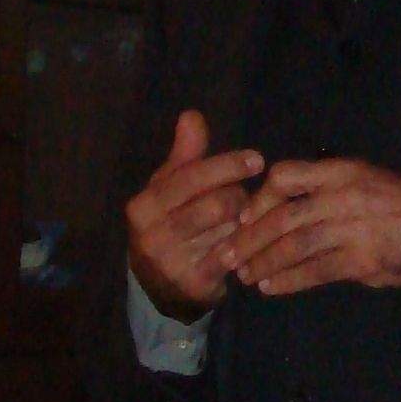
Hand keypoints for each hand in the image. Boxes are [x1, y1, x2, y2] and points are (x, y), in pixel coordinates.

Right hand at [124, 110, 258, 321]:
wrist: (160, 286)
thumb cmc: (170, 223)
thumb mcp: (170, 188)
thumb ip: (185, 154)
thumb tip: (192, 115)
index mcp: (144, 205)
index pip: (192, 177)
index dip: (227, 165)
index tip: (257, 159)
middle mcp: (152, 234)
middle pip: (218, 203)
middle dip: (239, 197)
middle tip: (245, 199)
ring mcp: (172, 262)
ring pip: (229, 229)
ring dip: (244, 221)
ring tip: (244, 219)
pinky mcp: (195, 283)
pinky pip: (235, 255)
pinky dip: (248, 244)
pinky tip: (253, 239)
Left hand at [223, 158, 400, 296]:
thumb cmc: (398, 205)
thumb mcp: (363, 181)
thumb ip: (324, 190)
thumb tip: (275, 211)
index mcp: (342, 171)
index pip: (285, 177)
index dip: (259, 199)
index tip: (244, 217)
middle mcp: (344, 196)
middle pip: (282, 216)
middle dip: (248, 239)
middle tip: (227, 256)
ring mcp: (354, 228)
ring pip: (293, 245)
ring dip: (263, 263)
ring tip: (245, 276)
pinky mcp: (362, 260)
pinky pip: (315, 271)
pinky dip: (287, 281)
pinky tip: (271, 288)